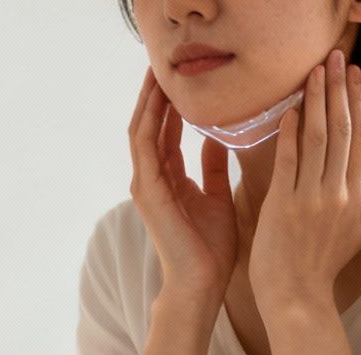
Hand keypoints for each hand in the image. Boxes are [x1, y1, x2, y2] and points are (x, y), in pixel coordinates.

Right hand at [128, 66, 236, 306]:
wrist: (202, 283)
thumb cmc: (211, 249)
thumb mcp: (217, 196)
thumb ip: (212, 166)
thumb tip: (218, 136)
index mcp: (169, 180)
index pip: (166, 133)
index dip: (172, 105)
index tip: (182, 78)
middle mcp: (152, 179)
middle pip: (149, 126)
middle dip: (155, 95)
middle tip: (163, 64)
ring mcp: (146, 185)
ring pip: (142, 131)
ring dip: (149, 102)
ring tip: (157, 73)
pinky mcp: (148, 192)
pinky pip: (145, 147)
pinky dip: (151, 122)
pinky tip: (160, 101)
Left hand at [248, 49, 360, 312]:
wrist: (297, 298)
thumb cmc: (323, 267)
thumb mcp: (359, 233)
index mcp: (357, 196)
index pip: (360, 139)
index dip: (358, 104)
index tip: (353, 77)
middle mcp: (338, 192)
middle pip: (343, 130)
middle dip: (339, 90)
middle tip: (336, 59)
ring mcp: (312, 198)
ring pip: (319, 138)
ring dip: (317, 100)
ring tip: (315, 71)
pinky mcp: (284, 204)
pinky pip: (289, 160)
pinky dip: (291, 133)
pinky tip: (292, 109)